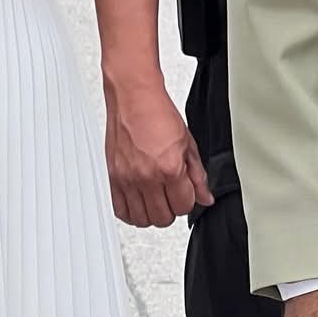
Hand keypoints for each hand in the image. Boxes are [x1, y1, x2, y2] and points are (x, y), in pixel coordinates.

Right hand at [103, 81, 211, 226]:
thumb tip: (205, 197)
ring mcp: (127, 178)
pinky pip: (119, 210)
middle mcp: (146, 177)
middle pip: (162, 218)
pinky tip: (137, 201)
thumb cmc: (158, 113)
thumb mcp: (188, 144)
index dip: (187, 200)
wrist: (133, 97)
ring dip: (151, 213)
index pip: (183, 207)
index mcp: (169, 169)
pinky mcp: (112, 176)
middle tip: (170, 195)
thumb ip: (198, 175)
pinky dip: (130, 211)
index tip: (184, 190)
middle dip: (170, 209)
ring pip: (141, 219)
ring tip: (154, 199)